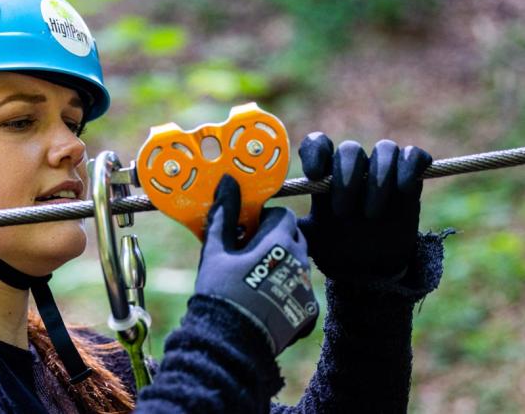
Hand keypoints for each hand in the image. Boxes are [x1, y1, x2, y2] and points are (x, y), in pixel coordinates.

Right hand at [196, 175, 317, 354]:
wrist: (230, 341)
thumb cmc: (220, 291)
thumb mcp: (216, 250)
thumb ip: (223, 215)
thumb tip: (227, 182)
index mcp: (279, 242)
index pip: (283, 215)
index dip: (265, 220)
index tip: (247, 231)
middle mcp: (300, 262)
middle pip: (295, 238)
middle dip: (276, 240)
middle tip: (251, 253)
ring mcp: (306, 288)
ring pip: (299, 265)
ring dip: (283, 265)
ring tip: (257, 279)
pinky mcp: (308, 312)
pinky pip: (302, 292)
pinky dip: (288, 292)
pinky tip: (267, 302)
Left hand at [297, 132, 432, 281]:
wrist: (369, 271)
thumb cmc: (335, 251)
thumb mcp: (307, 240)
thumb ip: (286, 225)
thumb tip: (262, 215)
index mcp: (326, 177)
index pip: (318, 144)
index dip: (317, 151)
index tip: (314, 175)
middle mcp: (353, 169)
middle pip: (350, 149)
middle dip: (347, 177)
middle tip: (342, 211)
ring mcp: (383, 171)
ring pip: (385, 149)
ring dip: (379, 178)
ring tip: (371, 214)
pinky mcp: (410, 179)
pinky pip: (413, 156)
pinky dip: (410, 166)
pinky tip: (404, 190)